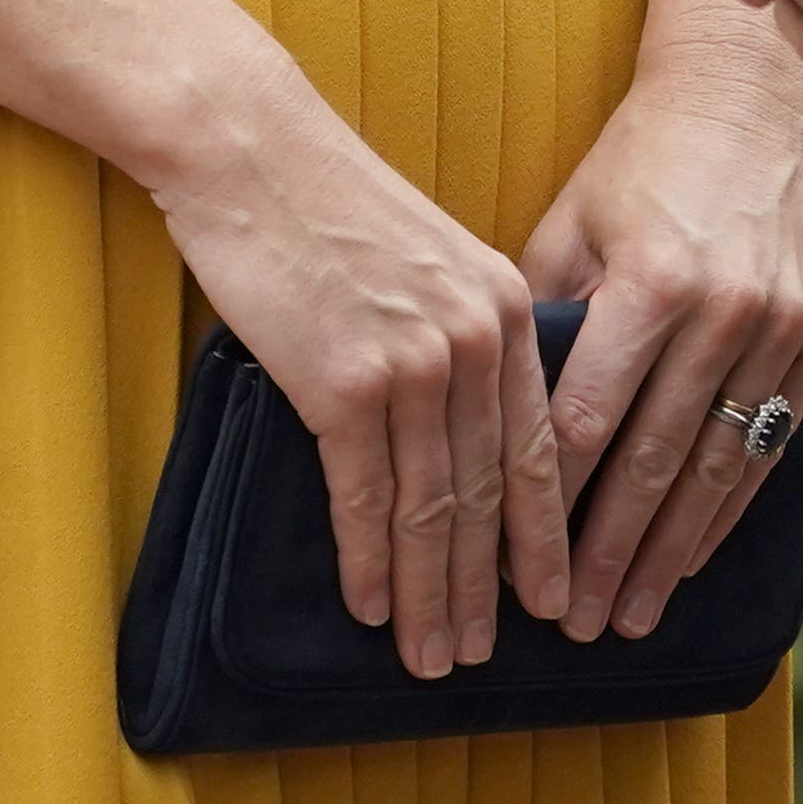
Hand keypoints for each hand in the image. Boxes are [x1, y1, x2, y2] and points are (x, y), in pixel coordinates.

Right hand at [145, 73, 563, 678]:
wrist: (251, 150)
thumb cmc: (330, 201)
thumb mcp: (433, 256)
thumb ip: (464, 331)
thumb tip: (466, 426)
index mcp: (507, 306)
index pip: (540, 447)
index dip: (544, 535)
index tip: (551, 597)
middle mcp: (474, 339)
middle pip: (489, 493)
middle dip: (488, 586)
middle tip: (481, 654)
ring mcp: (413, 362)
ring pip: (432, 509)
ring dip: (430, 594)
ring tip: (429, 654)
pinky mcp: (343, 381)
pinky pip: (364, 497)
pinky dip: (369, 561)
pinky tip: (370, 605)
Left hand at [517, 50, 802, 638]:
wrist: (748, 97)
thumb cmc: (637, 163)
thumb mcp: (569, 226)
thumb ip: (544, 326)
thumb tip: (504, 428)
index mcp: (652, 281)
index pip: (588, 422)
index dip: (552, 505)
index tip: (522, 566)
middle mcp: (725, 310)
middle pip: (654, 464)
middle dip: (609, 555)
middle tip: (575, 626)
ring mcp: (781, 326)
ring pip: (718, 468)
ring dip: (671, 553)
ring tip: (632, 616)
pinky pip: (770, 443)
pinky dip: (731, 509)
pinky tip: (695, 557)